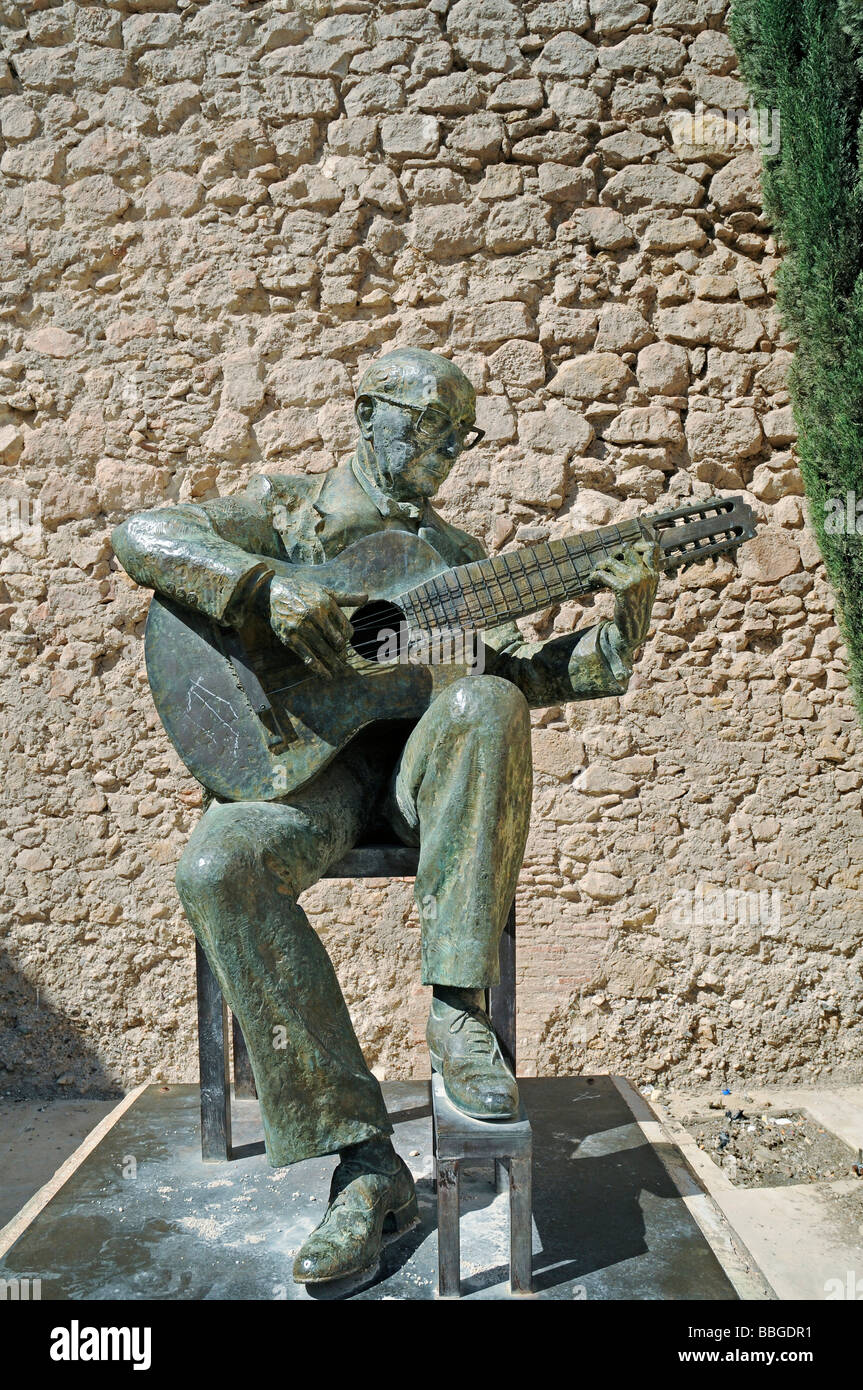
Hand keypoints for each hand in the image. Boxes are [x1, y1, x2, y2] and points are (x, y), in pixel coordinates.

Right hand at [266, 575, 366, 679]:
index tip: (344, 642)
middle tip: (343, 659)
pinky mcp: (290, 638)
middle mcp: (315, 615)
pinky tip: (326, 676)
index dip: (348, 638)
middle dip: (342, 652)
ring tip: (338, 670)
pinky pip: (307, 656)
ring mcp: (302, 628)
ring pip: (324, 651)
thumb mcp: (325, 592)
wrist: (274, 592)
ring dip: (333, 663)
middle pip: (337, 642)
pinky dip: (318, 668)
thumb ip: (346, 597)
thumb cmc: (303, 592)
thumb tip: (367, 597)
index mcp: (326, 604)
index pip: (346, 628)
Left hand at [590, 535, 660, 651]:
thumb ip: (642, 572)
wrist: (633, 630)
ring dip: (600, 566)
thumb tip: (627, 551)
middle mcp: (646, 574)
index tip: (624, 553)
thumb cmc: (635, 607)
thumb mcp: (645, 588)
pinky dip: (594, 576)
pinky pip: (603, 574)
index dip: (637, 544)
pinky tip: (592, 580)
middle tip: (606, 565)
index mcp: (653, 573)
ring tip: (596, 573)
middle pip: (626, 549)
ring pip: (611, 561)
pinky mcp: (623, 589)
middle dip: (613, 554)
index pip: (652, 548)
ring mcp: (635, 581)